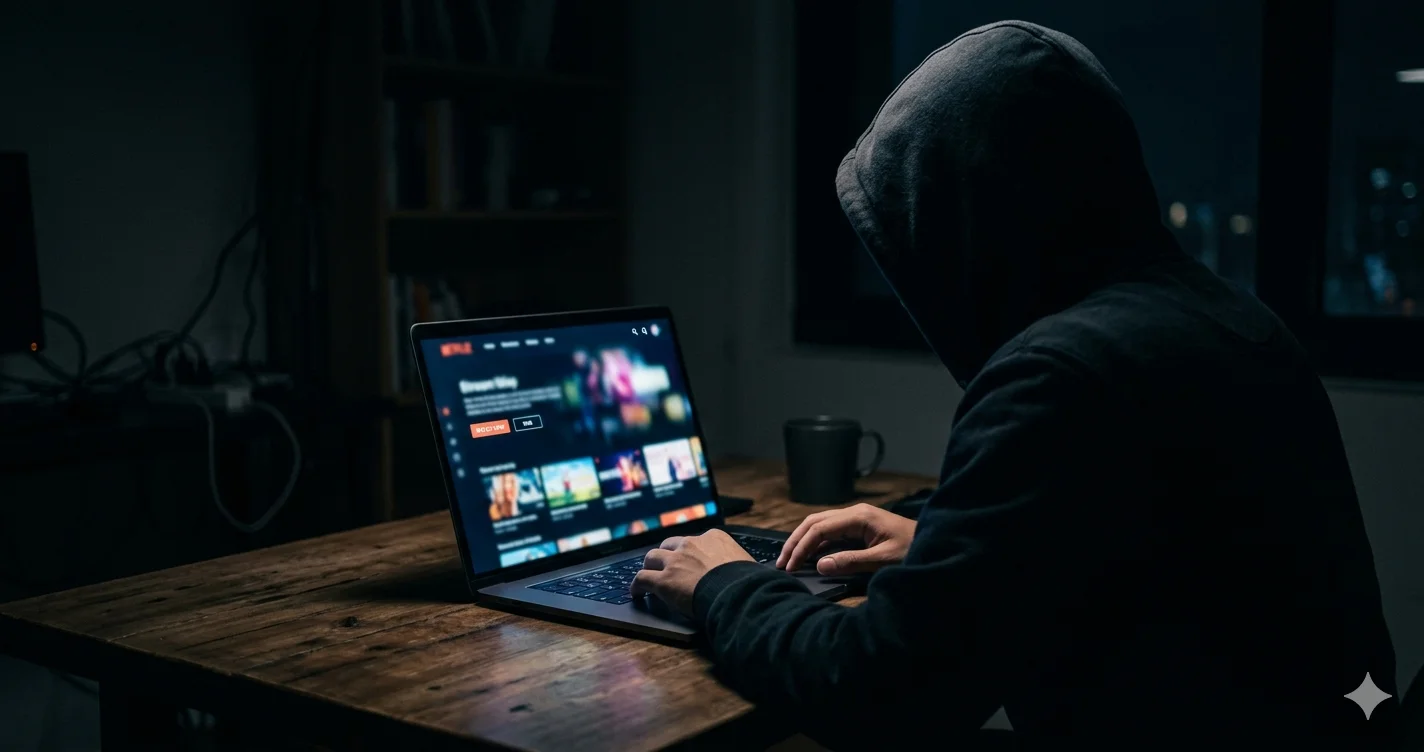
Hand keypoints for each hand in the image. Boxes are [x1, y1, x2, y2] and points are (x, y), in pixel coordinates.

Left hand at [631, 529, 753, 615]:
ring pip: (652, 557)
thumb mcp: (747, 565)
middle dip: (667, 554)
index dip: (690, 551)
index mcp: (713, 538)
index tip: (690, 559)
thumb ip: (741, 565)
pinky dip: (637, 585)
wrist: (737, 593)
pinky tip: (637, 593)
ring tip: (647, 576)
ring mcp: (675, 561)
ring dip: (649, 566)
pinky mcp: (663, 580)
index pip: (696, 541)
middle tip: (666, 565)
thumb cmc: (748, 583)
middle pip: (670, 545)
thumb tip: (755, 575)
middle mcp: (691, 544)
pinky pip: (642, 578)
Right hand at [776, 503, 916, 575]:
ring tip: (789, 561)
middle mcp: (855, 514)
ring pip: (820, 525)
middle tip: (781, 563)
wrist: (937, 543)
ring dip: (803, 541)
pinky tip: (809, 558)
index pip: (820, 528)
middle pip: (815, 522)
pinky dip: (816, 545)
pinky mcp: (860, 529)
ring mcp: (857, 520)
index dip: (802, 547)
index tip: (790, 566)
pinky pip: (831, 534)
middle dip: (796, 541)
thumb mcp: (884, 559)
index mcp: (859, 516)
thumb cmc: (915, 550)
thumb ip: (851, 561)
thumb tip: (819, 565)